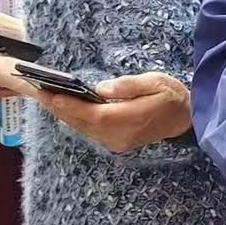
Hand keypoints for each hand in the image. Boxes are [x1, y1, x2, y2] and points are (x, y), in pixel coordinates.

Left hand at [33, 72, 190, 152]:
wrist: (186, 120)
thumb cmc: (173, 96)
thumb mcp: (157, 81)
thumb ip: (129, 85)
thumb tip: (101, 88)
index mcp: (131, 119)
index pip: (94, 114)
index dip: (70, 105)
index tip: (50, 95)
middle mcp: (120, 135)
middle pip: (83, 123)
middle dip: (59, 108)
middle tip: (39, 92)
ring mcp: (118, 142)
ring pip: (84, 129)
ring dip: (65, 115)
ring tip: (47, 99)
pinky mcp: (117, 143)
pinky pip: (90, 132)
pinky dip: (75, 120)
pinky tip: (66, 110)